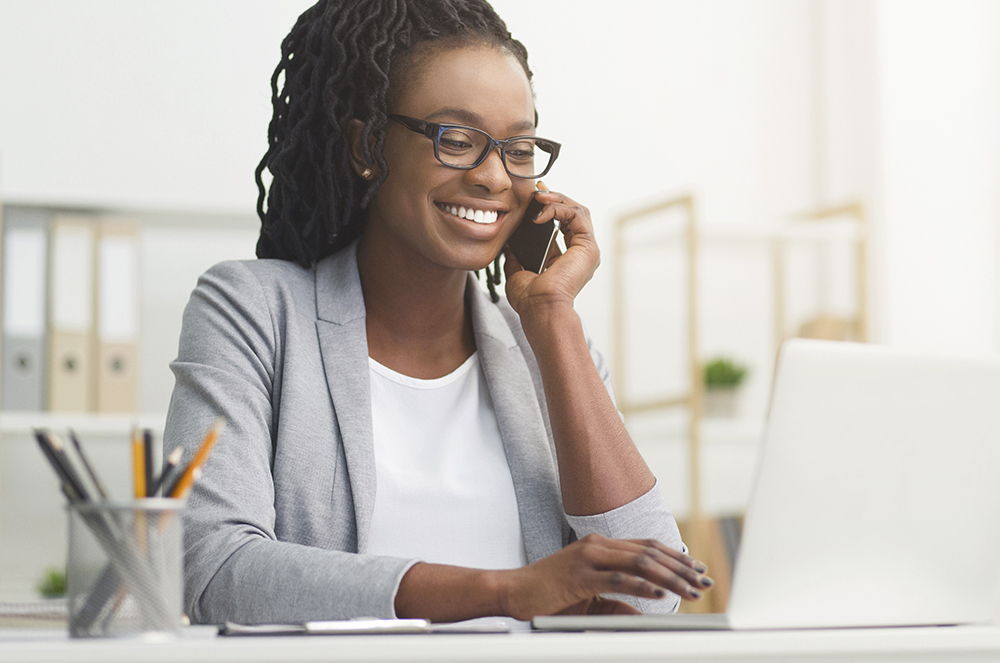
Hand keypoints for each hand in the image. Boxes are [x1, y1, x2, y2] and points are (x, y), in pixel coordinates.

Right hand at [497, 534, 711, 619]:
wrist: (513, 592)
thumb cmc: (548, 595)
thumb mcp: (589, 595)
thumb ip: (616, 598)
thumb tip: (644, 607)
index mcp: (600, 545)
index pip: (646, 546)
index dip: (675, 557)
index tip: (696, 569)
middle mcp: (597, 545)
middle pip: (649, 552)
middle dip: (681, 567)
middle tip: (703, 582)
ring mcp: (588, 557)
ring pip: (639, 562)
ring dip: (669, 577)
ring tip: (690, 590)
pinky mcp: (579, 575)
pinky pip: (617, 579)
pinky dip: (641, 586)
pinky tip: (660, 594)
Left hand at [503, 188, 598, 316]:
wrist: (540, 309)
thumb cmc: (530, 300)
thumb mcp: (517, 272)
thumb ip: (516, 257)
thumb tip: (508, 244)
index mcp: (566, 259)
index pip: (562, 224)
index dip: (549, 208)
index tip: (533, 198)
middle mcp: (580, 253)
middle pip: (572, 214)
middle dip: (554, 198)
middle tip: (537, 189)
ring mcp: (587, 250)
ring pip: (578, 211)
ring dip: (557, 199)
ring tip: (539, 196)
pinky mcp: (588, 247)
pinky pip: (577, 215)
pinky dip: (559, 208)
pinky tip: (541, 212)